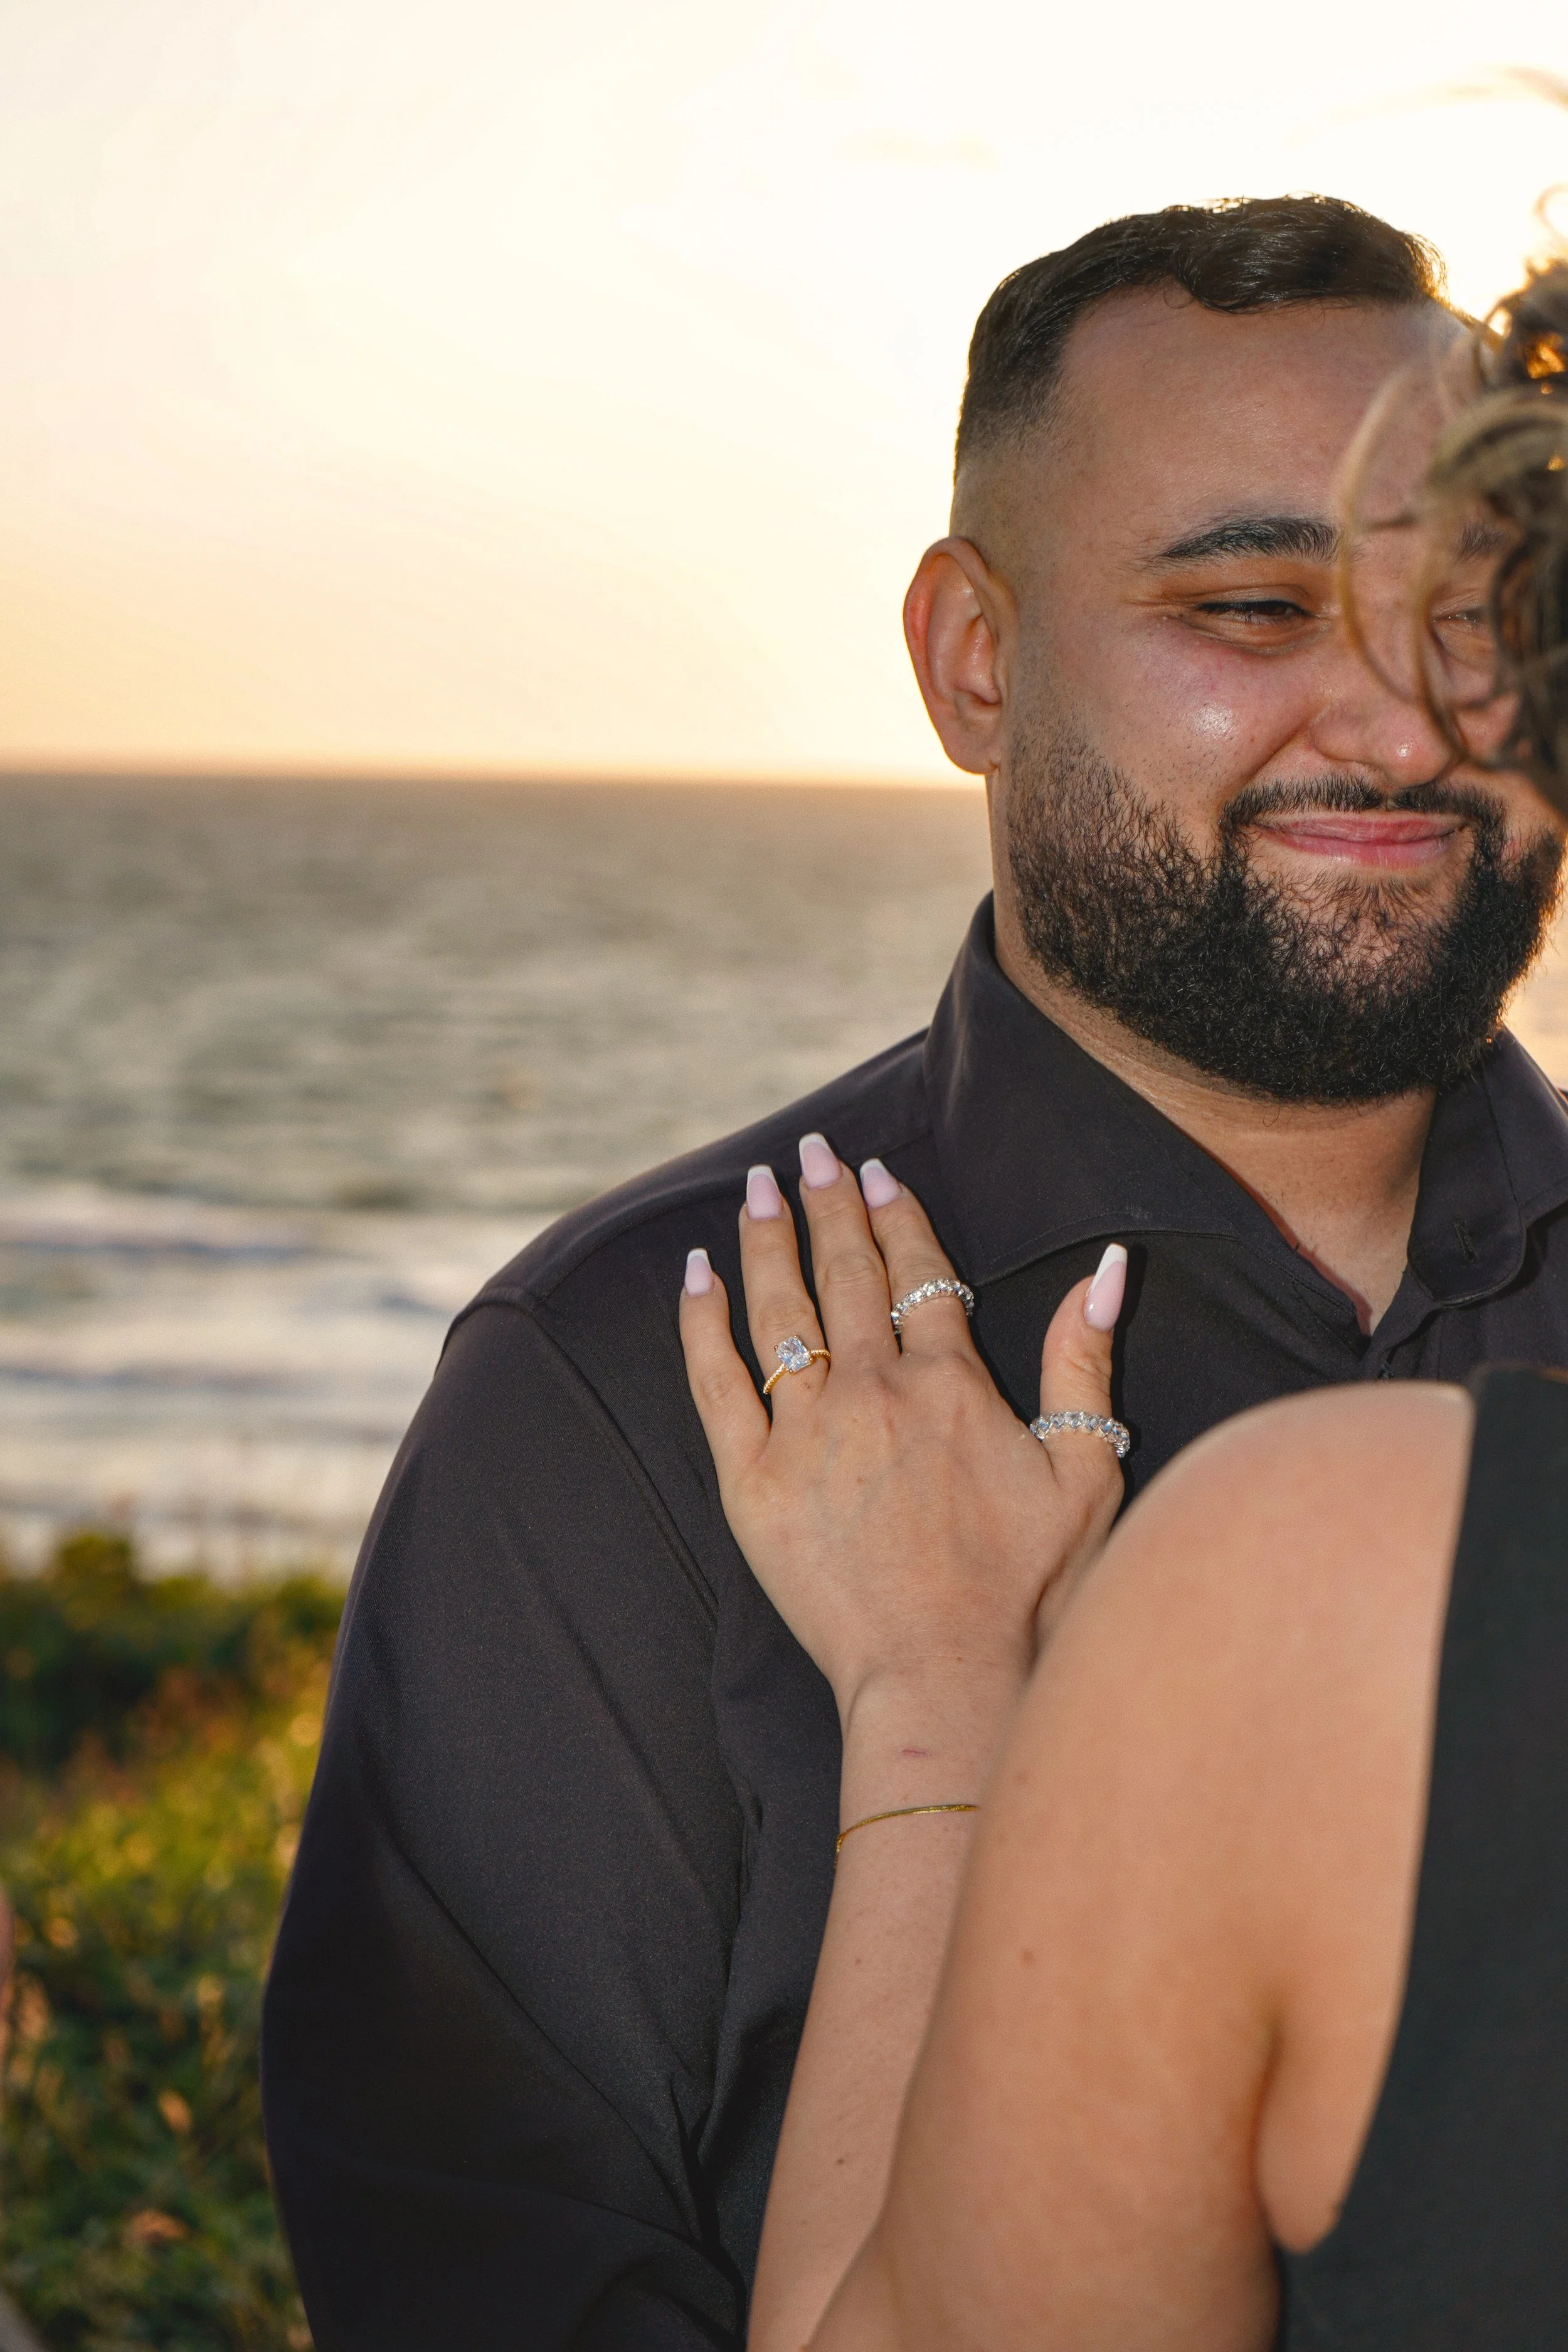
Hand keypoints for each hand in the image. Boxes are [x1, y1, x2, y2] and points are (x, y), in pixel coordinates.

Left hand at [679, 1135, 1126, 1735]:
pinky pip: (715, 1381)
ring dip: (767, 1239)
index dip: (896, 1217)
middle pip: (846, 1274)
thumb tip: (1106, 1265)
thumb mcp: (1086, 1468)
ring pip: (779, 1309)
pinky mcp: (753, 1480)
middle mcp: (873, 1391)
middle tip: (811, 1152)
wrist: (946, 1677)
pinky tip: (696, 1272)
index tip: (878, 1174)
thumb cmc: (1028, 1590)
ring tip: (758, 1187)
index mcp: (950, 1384)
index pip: (918, 1273)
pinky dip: (702, 1320)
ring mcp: (807, 1432)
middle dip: (828, 1204)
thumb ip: (1085, 1358)